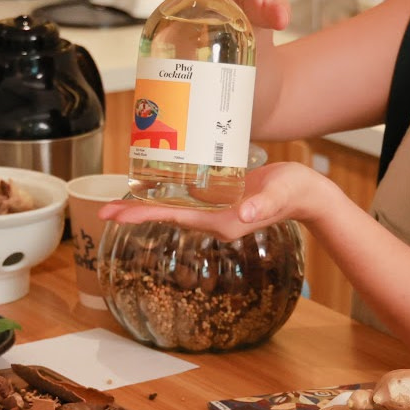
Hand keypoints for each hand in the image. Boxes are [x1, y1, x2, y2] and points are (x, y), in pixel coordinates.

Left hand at [99, 162, 331, 240]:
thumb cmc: (295, 192)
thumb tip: (243, 216)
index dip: (143, 215)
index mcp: (221, 222)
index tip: (116, 214)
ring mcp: (215, 212)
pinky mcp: (218, 201)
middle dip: (135, 212)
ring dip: (146, 205)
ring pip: (172, 209)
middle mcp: (213, 220)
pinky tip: (151, 188)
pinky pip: (185, 200)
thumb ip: (263, 206)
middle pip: (166, 216)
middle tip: (102, 209)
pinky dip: (165, 195)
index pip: (174, 217)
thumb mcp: (281, 194)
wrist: (307, 196)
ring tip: (117, 200)